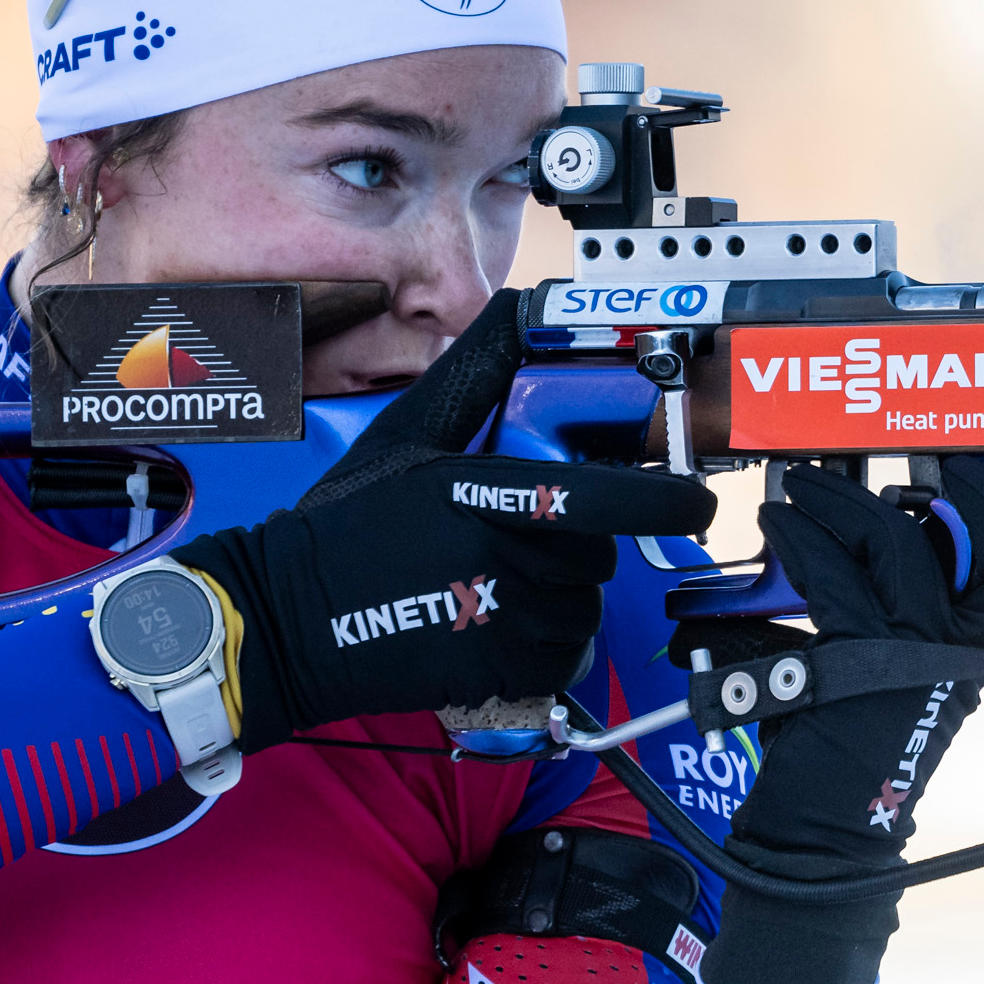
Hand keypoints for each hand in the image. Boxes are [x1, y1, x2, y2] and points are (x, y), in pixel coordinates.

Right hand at [181, 295, 716, 739]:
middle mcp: (502, 554)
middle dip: (572, 546)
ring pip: (580, 607)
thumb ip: (474, 376)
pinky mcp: (495, 674)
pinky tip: (492, 629)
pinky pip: (561, 659)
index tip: (695, 502)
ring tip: (491, 587)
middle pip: (595, 553)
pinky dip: (543, 649)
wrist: (289, 620)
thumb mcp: (404, 435)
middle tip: (512, 542)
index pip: (605, 498)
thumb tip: (514, 309)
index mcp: (485, 490)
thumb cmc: (345, 527)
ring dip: (557, 599)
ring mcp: (501, 620)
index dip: (664, 501)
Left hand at [696, 459, 983, 983]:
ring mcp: (915, 660)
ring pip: (905, 547)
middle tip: (940, 468)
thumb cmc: (856, 754)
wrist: (819, 839)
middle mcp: (967, 659)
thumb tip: (903, 530)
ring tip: (808, 488)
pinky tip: (780, 528)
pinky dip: (801, 539)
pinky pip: (833, 575)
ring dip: (847, 500)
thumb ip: (923, 618)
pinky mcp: (855, 664)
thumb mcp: (909, 680)